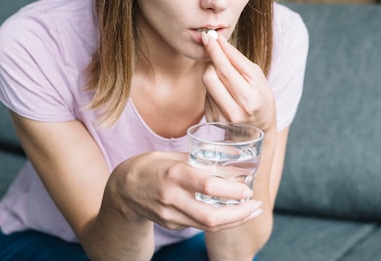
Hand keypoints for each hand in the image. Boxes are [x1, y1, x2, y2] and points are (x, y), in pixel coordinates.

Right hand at [106, 151, 262, 231]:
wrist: (123, 188)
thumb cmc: (154, 165)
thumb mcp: (175, 155)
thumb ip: (200, 159)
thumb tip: (235, 157)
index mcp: (175, 173)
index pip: (208, 185)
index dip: (232, 190)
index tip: (248, 188)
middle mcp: (172, 197)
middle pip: (211, 216)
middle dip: (239, 214)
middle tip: (257, 205)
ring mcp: (170, 215)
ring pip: (207, 226)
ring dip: (235, 220)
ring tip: (252, 211)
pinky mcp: (171, 224)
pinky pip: (199, 225)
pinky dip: (220, 221)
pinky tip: (234, 213)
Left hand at [200, 31, 275, 131]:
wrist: (259, 131)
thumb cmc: (261, 99)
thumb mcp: (257, 77)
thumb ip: (237, 59)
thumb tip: (219, 41)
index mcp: (250, 99)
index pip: (225, 70)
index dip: (215, 51)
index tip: (207, 36)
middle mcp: (234, 112)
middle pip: (209, 77)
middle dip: (212, 62)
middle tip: (219, 56)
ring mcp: (221, 119)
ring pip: (206, 85)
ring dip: (214, 75)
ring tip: (228, 81)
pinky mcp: (211, 122)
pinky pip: (206, 95)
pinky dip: (213, 89)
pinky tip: (225, 94)